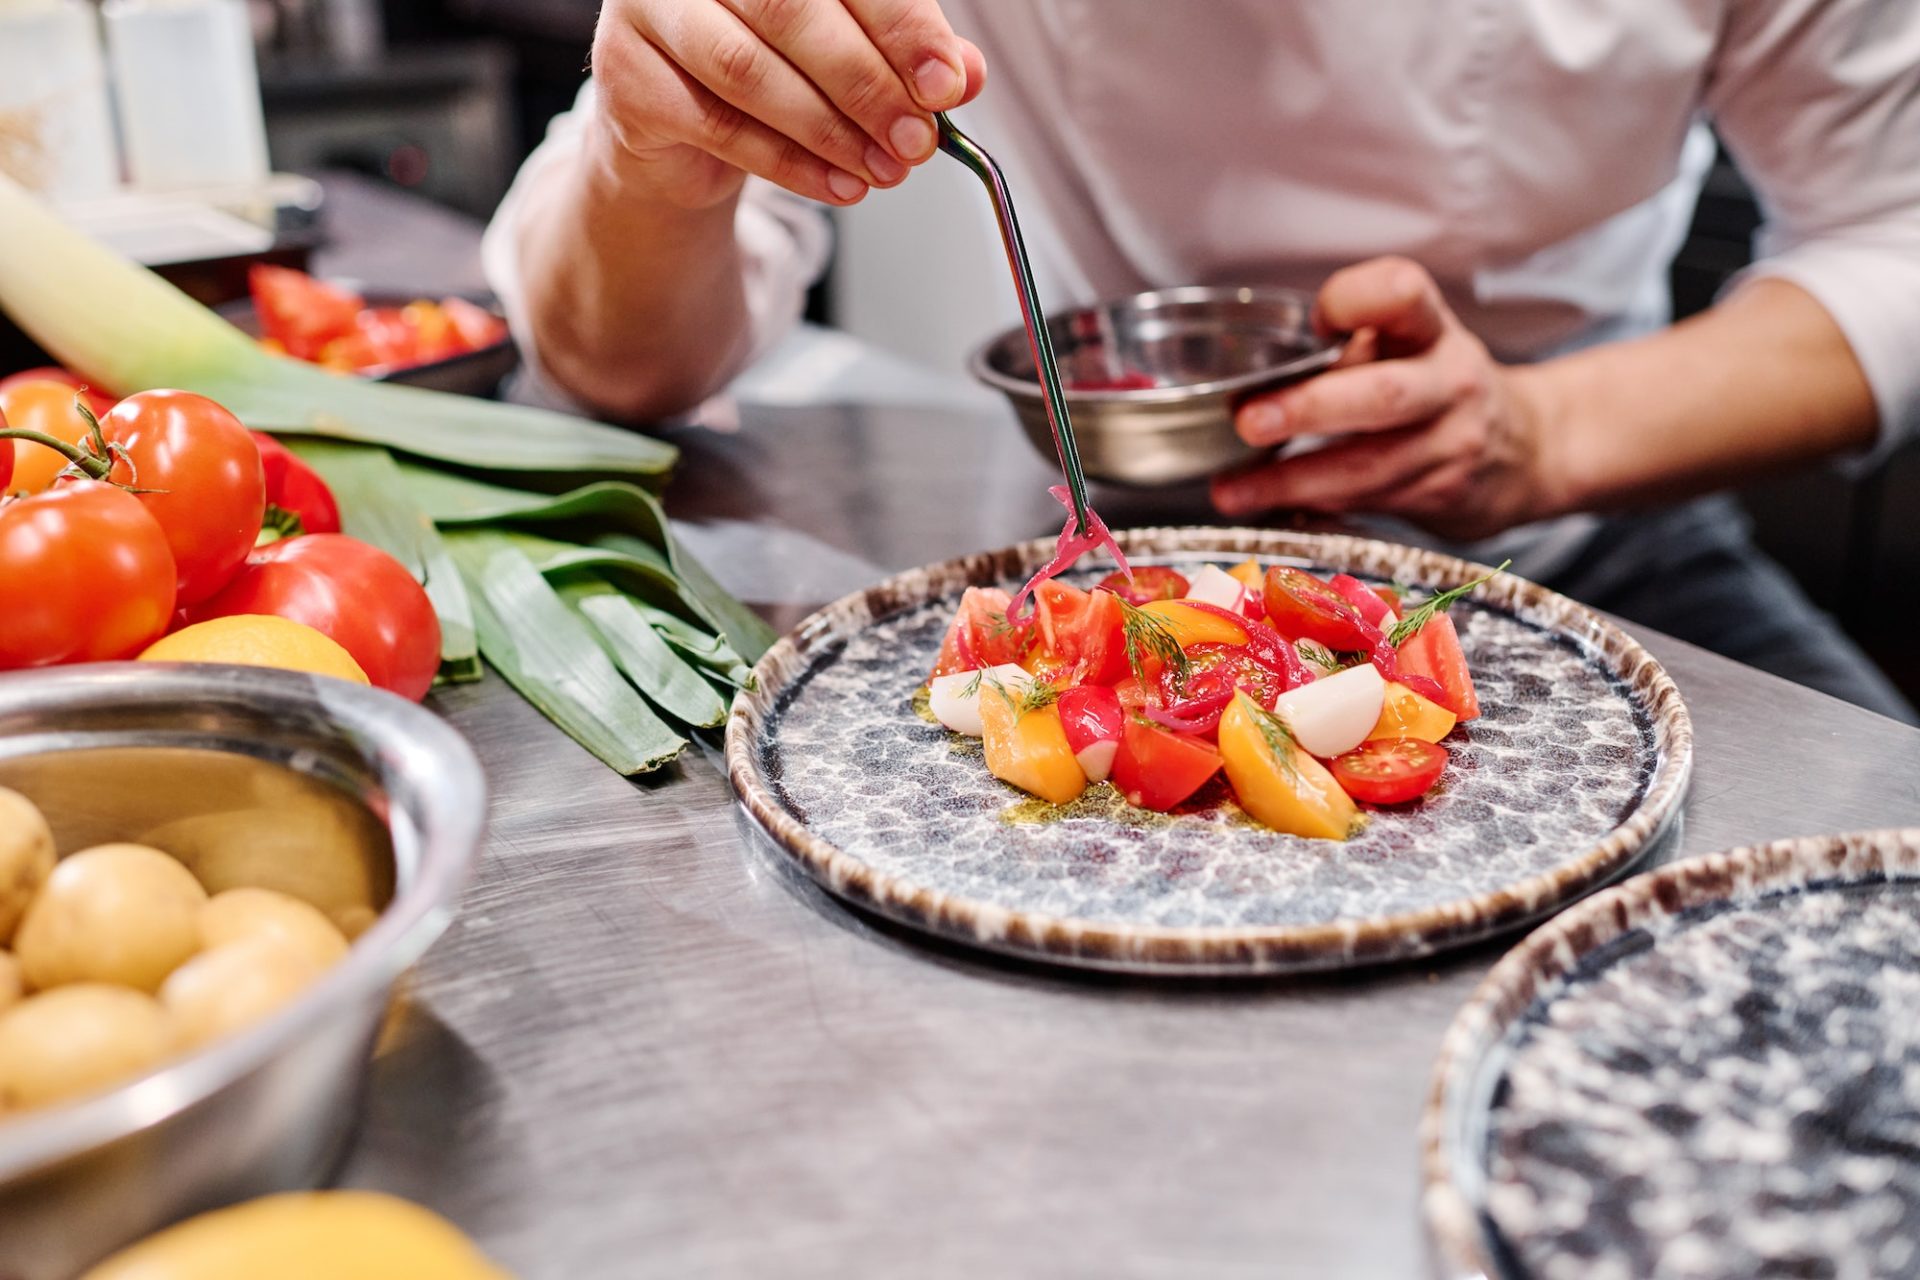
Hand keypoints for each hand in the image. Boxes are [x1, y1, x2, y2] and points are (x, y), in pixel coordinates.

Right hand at [591, 0, 986, 209]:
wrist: (677, 130)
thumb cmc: (768, 71)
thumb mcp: (847, 58)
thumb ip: (902, 57)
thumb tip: (963, 75)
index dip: (901, 26)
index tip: (945, 83)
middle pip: (792, 10)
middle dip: (868, 84)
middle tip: (917, 139)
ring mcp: (652, 9)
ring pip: (750, 71)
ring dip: (830, 130)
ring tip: (884, 169)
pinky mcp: (627, 75)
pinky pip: (718, 125)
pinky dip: (789, 164)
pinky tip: (839, 186)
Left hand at [1209, 258, 1563, 541]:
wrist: (1530, 451)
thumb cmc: (1441, 384)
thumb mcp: (1413, 342)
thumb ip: (1352, 344)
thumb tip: (1261, 374)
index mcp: (1432, 329)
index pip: (1399, 292)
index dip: (1352, 301)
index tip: (1316, 320)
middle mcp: (1450, 383)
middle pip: (1383, 394)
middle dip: (1310, 409)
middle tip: (1248, 421)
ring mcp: (1449, 445)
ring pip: (1365, 468)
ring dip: (1290, 482)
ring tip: (1232, 490)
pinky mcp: (1438, 499)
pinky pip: (1364, 505)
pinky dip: (1310, 509)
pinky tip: (1268, 511)